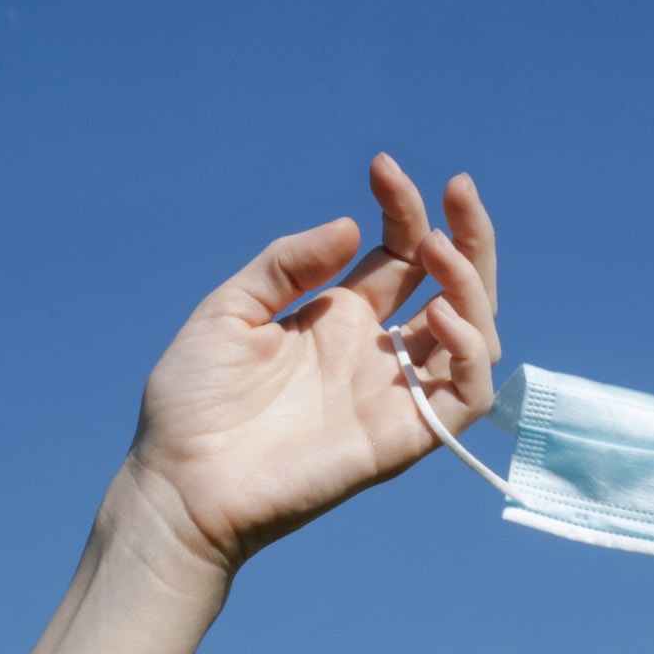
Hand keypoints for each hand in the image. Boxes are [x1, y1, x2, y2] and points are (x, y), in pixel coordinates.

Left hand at [125, 155, 501, 570]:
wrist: (180, 484)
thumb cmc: (193, 404)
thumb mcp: (230, 310)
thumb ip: (288, 265)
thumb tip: (352, 227)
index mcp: (339, 318)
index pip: (400, 254)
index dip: (404, 208)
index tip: (382, 169)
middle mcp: (376, 353)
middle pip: (452, 288)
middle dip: (467, 235)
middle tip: (458, 188)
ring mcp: (394, 395)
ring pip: (473, 335)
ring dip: (472, 285)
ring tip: (439, 250)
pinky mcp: (403, 439)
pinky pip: (467, 397)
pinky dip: (471, 354)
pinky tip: (440, 317)